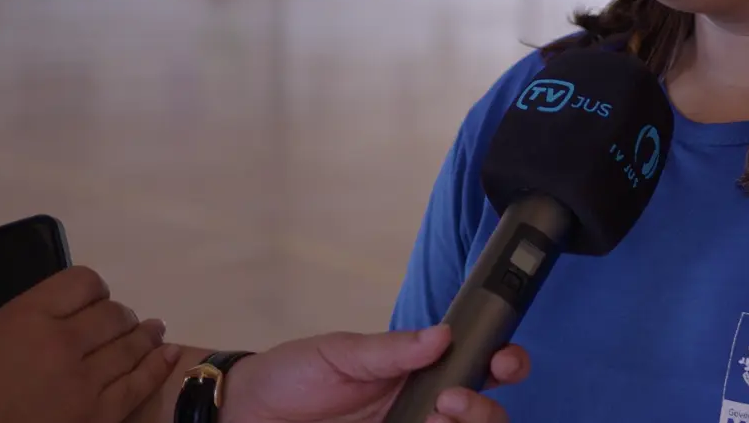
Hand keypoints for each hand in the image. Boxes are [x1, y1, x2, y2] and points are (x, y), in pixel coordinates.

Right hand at [0, 266, 177, 422]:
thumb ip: (33, 318)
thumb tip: (71, 313)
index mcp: (28, 316)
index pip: (84, 282)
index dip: (93, 291)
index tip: (93, 302)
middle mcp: (63, 342)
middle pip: (113, 314)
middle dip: (119, 318)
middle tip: (121, 324)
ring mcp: (85, 381)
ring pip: (131, 345)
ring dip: (145, 336)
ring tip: (153, 331)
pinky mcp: (98, 416)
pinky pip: (139, 384)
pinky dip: (158, 365)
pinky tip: (168, 354)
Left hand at [221, 325, 529, 422]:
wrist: (245, 415)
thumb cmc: (292, 374)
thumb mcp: (340, 352)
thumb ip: (391, 350)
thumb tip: (443, 334)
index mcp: (419, 370)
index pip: (478, 365)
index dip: (504, 362)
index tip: (502, 362)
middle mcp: (423, 408)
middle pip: (485, 414)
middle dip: (485, 408)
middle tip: (451, 401)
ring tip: (435, 421)